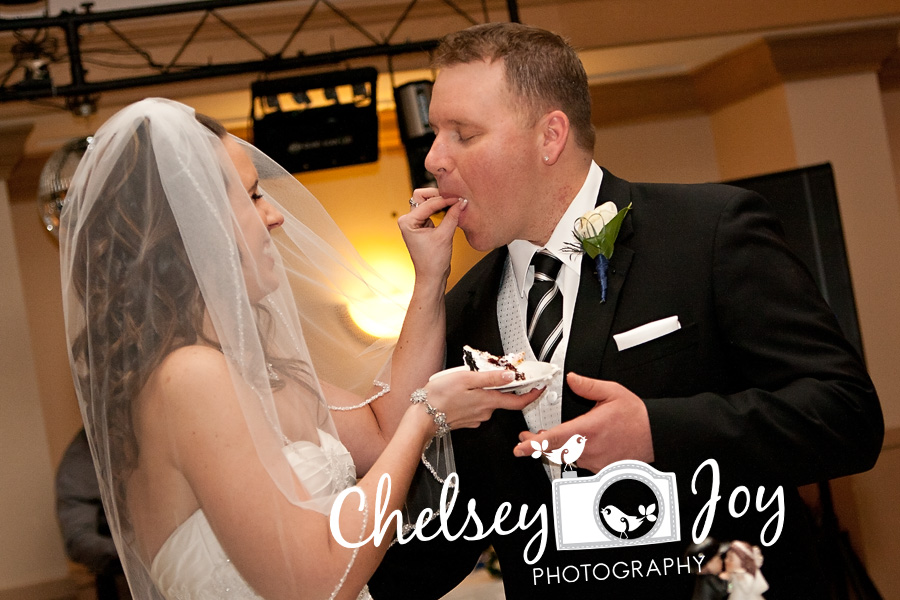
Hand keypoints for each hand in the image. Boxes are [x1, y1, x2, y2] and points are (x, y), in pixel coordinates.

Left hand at [398, 189, 466, 283]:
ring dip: (440, 202)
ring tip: (454, 203)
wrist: (431, 276)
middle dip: (439, 196)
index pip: (428, 203)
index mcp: (408, 221)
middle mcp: (408, 220)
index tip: (458, 198)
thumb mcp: (444, 236)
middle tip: (455, 198)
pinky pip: (431, 211)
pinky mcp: (422, 225)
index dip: (444, 199)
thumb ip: (453, 216)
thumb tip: (461, 202)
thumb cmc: (432, 262)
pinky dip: (441, 209)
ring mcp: (414, 222)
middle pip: (423, 197)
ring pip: (427, 202)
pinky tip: (451, 210)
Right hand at [422, 369, 541, 429]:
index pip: (519, 401)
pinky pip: (477, 407)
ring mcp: (476, 418)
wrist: (422, 417)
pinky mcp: (467, 420)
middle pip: (502, 398)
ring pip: (488, 402)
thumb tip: (510, 376)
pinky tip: (461, 392)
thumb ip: (490, 378)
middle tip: (489, 372)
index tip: (540, 387)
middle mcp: (485, 412)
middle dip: (500, 385)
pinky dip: (475, 398)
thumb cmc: (439, 397)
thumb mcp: (466, 379)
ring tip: (468, 380)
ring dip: (484, 391)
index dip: (532, 395)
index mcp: (488, 401)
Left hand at [512, 373, 653, 471]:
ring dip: (553, 449)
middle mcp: (589, 448)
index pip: (554, 439)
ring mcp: (594, 461)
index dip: (534, 444)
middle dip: (536, 446)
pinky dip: (570, 454)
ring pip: (565, 457)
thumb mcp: (613, 393)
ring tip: (545, 440)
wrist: (655, 437)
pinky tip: (570, 446)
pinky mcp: (600, 467)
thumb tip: (572, 379)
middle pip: (554, 451)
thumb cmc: (637, 418)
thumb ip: (589, 386)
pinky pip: (579, 462)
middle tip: (526, 440)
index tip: (521, 447)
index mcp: (588, 429)